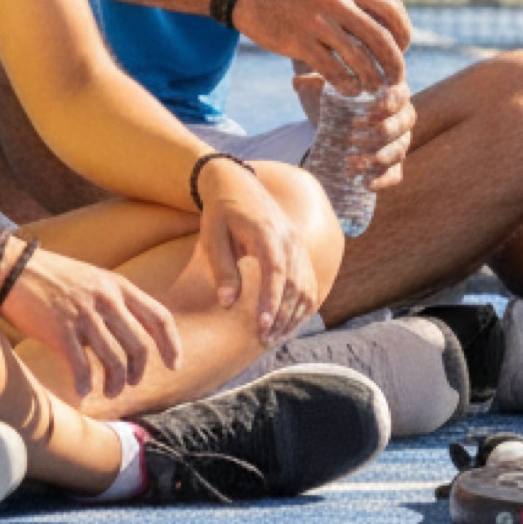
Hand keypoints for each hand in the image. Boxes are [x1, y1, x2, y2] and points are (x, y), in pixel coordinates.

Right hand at [0, 244, 182, 404]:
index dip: (171, 344)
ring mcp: (84, 315)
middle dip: (139, 371)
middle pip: (139, 345)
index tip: (174, 365)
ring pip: (114, 360)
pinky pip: (81, 366)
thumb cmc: (52, 277)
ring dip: (115, 383)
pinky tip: (83, 392)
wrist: (11, 267)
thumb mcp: (94, 279)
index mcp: (119, 286)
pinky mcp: (59, 330)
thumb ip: (114, 299)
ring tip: (110, 392)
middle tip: (131, 384)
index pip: (159, 317)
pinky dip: (85, 384)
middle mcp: (107, 300)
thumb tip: (130, 328)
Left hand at [189, 157, 321, 341]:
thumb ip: (223, 270)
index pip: (276, 271)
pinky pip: (310, 281)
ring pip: (307, 285)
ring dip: (294, 314)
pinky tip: (288, 321)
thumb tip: (228, 303)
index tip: (262, 327)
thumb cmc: (220, 213)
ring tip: (274, 336)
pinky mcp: (300, 248)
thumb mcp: (212, 239)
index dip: (271, 301)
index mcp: (267, 232)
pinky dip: (303, 304)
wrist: (236, 184)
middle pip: (296, 283)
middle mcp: (290, 237)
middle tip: (263, 340)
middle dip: (282, 315)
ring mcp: (298, 242)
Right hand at [237, 0, 406, 91]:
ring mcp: (318, 22)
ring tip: (376, 89)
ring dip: (372, 78)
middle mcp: (337, 1)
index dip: (404, 33)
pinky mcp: (299, 42)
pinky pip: (332, 70)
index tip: (403, 48)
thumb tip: (381, 19)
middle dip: (394, 62)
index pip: (390, 10)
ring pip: (359, 57)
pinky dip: (346, 84)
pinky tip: (351, 90)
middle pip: (380, 38)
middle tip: (397, 78)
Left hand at [288, 73, 416, 192]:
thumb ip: (314, 84)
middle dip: (383, 130)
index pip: (402, 93)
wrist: (337, 129)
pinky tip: (363, 182)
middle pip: (406, 122)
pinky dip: (382, 180)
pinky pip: (395, 175)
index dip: (393, 99)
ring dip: (377, 157)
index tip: (375, 105)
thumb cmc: (335, 103)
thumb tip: (297, 82)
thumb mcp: (325, 91)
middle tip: (353, 134)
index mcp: (390, 93)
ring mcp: (399, 143)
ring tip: (349, 161)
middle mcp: (401, 117)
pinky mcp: (392, 166)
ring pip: (399, 150)